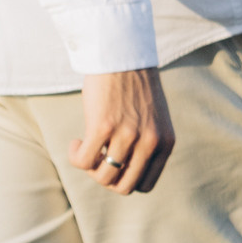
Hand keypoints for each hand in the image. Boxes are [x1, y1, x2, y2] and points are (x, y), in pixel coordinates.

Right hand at [68, 69, 175, 193]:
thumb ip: (147, 145)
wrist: (121, 55)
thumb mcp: (153, 119)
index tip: (115, 164)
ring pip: (104, 178)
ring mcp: (128, 135)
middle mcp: (150, 142)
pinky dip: (75, 156)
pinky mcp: (103, 126)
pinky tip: (76, 142)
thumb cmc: (133, 87)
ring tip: (86, 148)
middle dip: (107, 178)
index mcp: (165, 143)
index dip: (125, 180)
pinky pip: (84, 161)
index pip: (145, 185)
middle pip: (124, 187)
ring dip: (90, 168)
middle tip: (98, 159)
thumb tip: (121, 174)